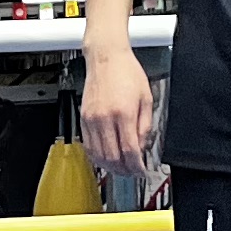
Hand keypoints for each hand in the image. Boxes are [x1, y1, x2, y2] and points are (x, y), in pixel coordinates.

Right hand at [81, 46, 158, 180]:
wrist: (106, 57)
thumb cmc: (127, 72)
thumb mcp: (146, 98)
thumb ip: (145, 126)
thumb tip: (142, 147)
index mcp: (124, 113)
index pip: (130, 150)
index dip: (136, 166)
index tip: (142, 171)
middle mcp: (105, 118)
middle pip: (113, 157)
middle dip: (124, 170)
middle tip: (132, 172)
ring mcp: (92, 119)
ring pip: (99, 155)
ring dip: (110, 166)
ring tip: (121, 168)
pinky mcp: (83, 118)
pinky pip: (88, 145)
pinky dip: (97, 156)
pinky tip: (106, 158)